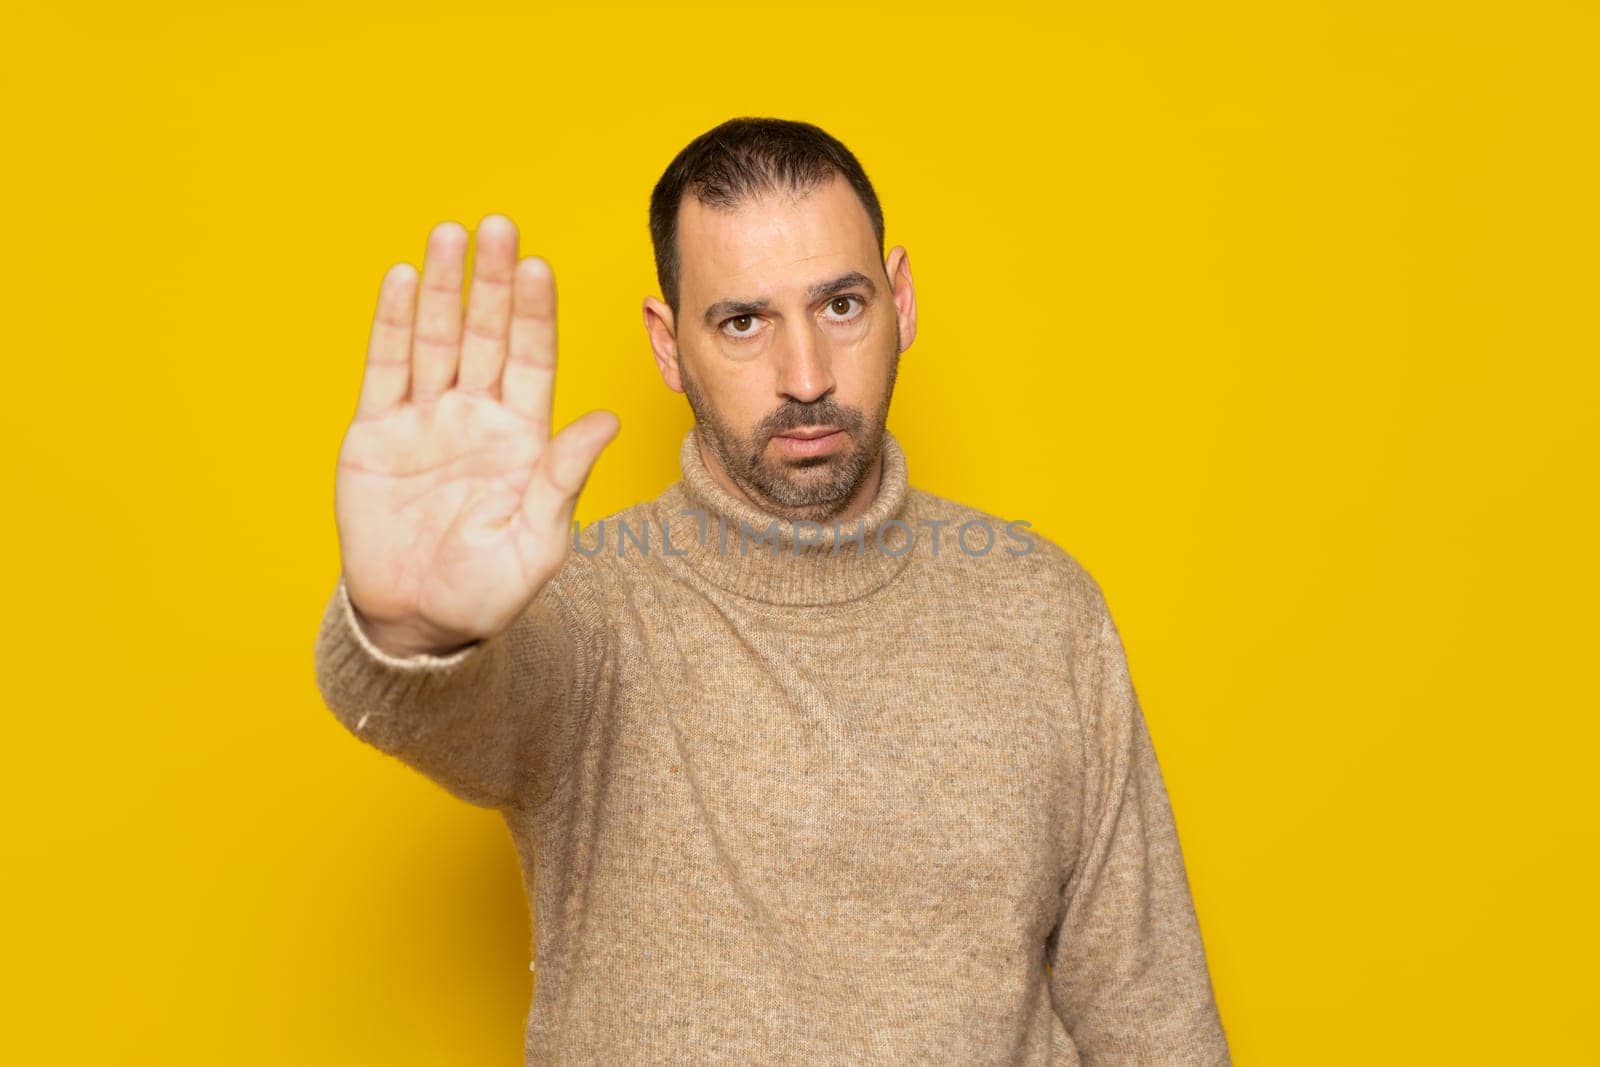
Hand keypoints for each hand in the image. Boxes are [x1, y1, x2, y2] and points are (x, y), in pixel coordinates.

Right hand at [333, 215, 618, 656]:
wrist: (418, 622)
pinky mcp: (376, 435)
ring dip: (443, 287)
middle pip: (486, 334)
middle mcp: (477, 416)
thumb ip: (564, 475)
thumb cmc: (488, 590)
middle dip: (493, 282)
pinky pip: (386, 369)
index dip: (534, 314)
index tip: (539, 267)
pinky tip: (402, 279)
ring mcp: (425, 421)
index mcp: (523, 437)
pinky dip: (392, 324)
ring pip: (436, 339)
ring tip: (450, 235)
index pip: (532, 360)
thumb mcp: (538, 538)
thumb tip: (608, 421)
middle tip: (499, 226)